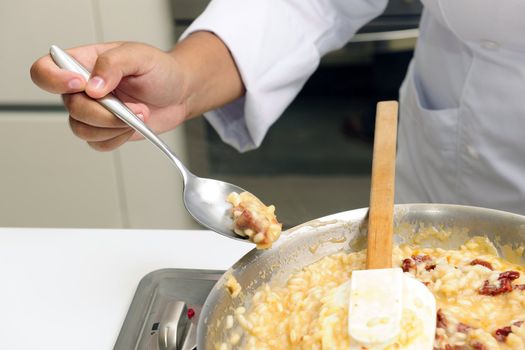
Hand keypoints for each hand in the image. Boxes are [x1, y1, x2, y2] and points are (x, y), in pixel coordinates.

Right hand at [30, 42, 189, 150]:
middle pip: (72, 108)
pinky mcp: (105, 131)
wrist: (180, 93)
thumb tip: (93, 85)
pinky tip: (134, 126)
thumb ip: (113, 63)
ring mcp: (92, 112)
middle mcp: (82, 89)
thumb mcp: (140, 56)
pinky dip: (118, 138)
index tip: (83, 84)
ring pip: (82, 129)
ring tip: (141, 115)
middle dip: (106, 113)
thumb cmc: (159, 70)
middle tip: (136, 109)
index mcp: (82, 63)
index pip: (45, 71)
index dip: (54, 80)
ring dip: (115, 127)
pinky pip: (98, 144)